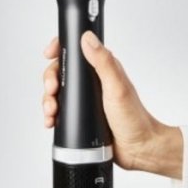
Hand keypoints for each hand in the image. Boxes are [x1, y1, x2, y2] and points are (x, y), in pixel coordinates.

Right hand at [42, 31, 182, 178]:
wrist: (138, 148)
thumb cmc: (134, 118)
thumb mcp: (117, 87)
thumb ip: (103, 62)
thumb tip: (88, 38)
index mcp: (103, 68)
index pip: (77, 51)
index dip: (60, 49)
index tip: (49, 53)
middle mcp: (94, 81)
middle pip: (62, 71)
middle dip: (50, 79)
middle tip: (52, 89)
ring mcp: (87, 98)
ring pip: (59, 91)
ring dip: (49, 99)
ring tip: (51, 110)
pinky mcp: (82, 114)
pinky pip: (61, 109)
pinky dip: (52, 114)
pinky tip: (52, 120)